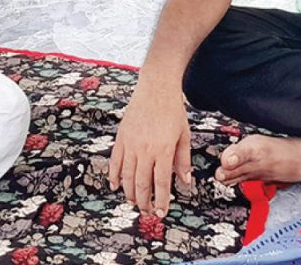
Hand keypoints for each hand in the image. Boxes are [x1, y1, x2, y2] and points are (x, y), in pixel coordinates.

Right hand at [108, 83, 194, 216]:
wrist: (156, 88)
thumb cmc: (173, 111)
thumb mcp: (184, 136)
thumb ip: (183, 160)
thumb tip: (185, 182)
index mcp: (164, 150)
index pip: (161, 183)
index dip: (161, 200)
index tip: (161, 212)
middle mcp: (146, 149)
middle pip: (142, 184)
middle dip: (144, 202)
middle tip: (147, 212)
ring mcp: (131, 143)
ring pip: (128, 176)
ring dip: (130, 193)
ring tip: (133, 203)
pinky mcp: (121, 137)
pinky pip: (115, 161)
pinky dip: (114, 175)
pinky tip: (116, 186)